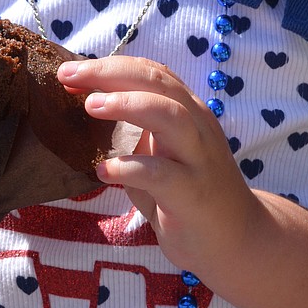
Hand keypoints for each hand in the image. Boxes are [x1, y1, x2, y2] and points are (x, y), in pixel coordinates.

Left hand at [58, 56, 261, 284]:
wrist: (238, 242)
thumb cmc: (189, 197)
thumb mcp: (159, 157)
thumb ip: (132, 136)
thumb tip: (86, 113)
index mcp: (188, 111)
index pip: (151, 72)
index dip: (111, 66)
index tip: (70, 71)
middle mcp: (197, 126)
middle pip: (157, 82)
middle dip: (109, 73)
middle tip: (68, 77)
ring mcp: (198, 158)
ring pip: (169, 115)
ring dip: (127, 105)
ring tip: (90, 107)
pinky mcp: (193, 193)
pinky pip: (161, 174)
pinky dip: (129, 167)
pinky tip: (103, 171)